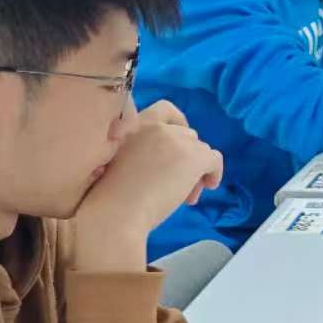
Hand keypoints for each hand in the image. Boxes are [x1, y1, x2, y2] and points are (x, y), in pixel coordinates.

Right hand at [73, 102, 222, 268]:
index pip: (165, 108)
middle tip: (178, 183)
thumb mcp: (117, 160)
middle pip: (186, 135)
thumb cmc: (108, 196)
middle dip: (185, 158)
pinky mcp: (193, 158)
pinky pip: (214, 159)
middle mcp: (156, 126)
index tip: (177, 146)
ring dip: (196, 170)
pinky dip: (214, 172)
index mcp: (133, 123)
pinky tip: (208, 186)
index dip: (177, 125)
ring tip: (185, 195)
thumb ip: (140, 150)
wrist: (114, 213)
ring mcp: (176, 140)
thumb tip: (168, 160)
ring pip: (200, 149)